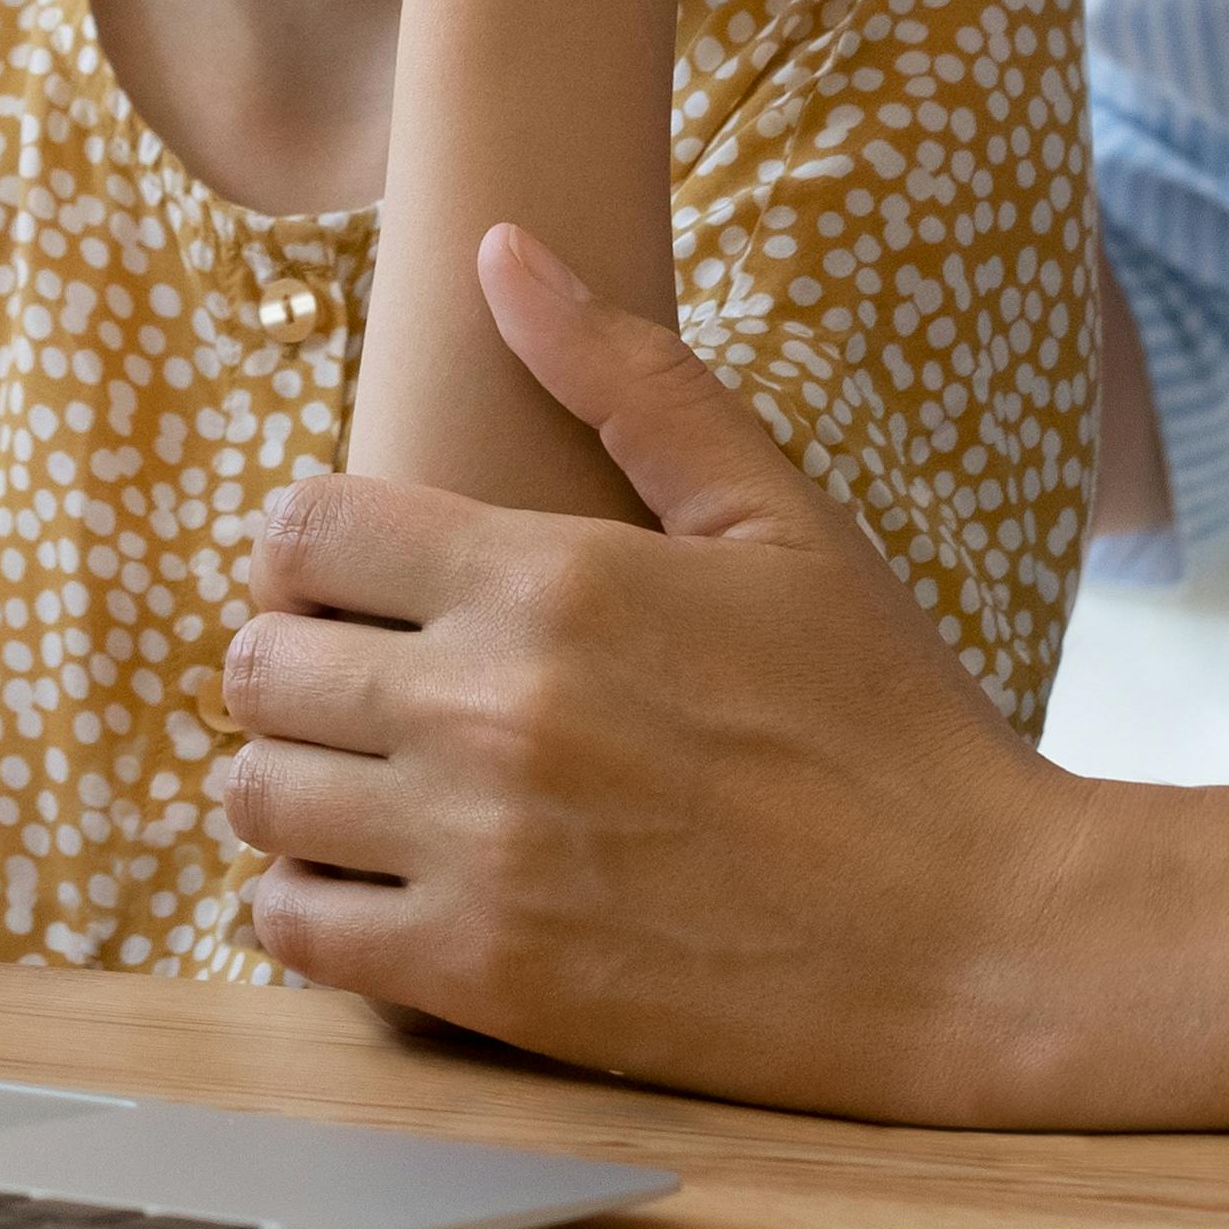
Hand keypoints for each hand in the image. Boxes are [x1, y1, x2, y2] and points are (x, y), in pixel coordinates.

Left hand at [211, 226, 1100, 1118]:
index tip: (356, 586)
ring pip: (255, 795)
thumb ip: (631, 381)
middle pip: (260, 662)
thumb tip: (500, 249)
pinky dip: (304, 903)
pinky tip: (376, 882)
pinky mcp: (484, 980)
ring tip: (367, 786)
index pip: (303, 529)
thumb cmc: (885, 716)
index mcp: (551, 577)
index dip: (308, 551)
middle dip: (293, 663)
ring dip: (291, 782)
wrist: (973, 933)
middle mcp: (490, 707)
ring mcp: (479, 850)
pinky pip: (294, 929)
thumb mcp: (781, 520)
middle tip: (364, 690)